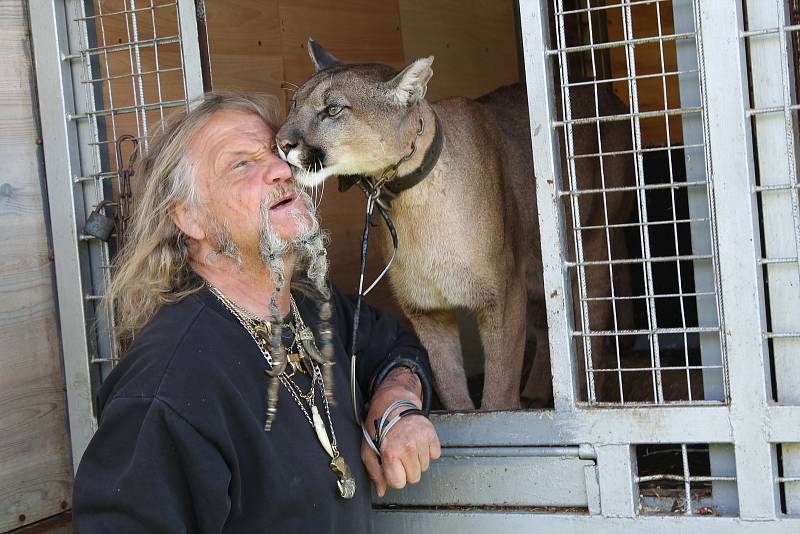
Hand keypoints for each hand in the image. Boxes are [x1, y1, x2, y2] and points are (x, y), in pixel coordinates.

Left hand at [361, 368, 440, 496]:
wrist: (394, 403)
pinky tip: (418, 442)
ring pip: (425, 468)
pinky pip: (435, 455)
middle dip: (407, 470)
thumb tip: (382, 491)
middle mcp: (408, 448)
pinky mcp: (432, 434)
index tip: (391, 467)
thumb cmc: (378, 426)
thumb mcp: (368, 449)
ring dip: (417, 460)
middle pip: (414, 478)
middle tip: (400, 456)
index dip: (394, 477)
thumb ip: (374, 472)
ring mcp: (422, 441)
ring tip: (407, 446)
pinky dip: (428, 451)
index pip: (399, 483)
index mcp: (391, 453)